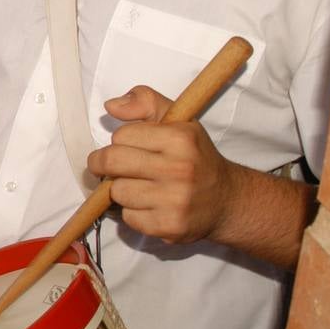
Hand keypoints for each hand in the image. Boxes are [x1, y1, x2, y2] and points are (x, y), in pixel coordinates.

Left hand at [89, 85, 241, 243]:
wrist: (226, 200)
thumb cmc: (194, 156)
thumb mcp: (178, 120)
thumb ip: (145, 102)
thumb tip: (111, 106)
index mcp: (181, 139)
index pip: (121, 136)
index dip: (121, 140)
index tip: (130, 146)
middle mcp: (180, 169)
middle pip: (111, 162)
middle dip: (103, 164)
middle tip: (110, 166)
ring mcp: (176, 201)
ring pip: (117, 192)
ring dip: (121, 190)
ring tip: (139, 186)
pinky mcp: (170, 227)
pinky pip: (128, 218)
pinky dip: (132, 213)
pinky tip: (149, 206)